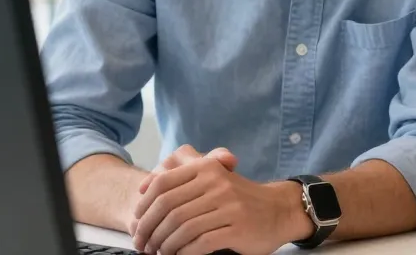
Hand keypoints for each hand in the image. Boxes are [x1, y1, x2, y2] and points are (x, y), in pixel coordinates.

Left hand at [130, 149, 304, 254]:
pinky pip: (200, 244)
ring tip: (160, 253)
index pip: (162, 185)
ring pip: (181, 228)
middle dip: (149, 231)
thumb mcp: (214, 178)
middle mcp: (217, 183)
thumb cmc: (239, 198)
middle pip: (168, 209)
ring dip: (164, 246)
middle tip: (143, 245)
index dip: (143, 207)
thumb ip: (183, 176)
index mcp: (207, 168)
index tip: (137, 224)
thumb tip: (144, 186)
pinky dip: (184, 253)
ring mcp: (229, 206)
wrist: (278, 210)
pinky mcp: (237, 228)